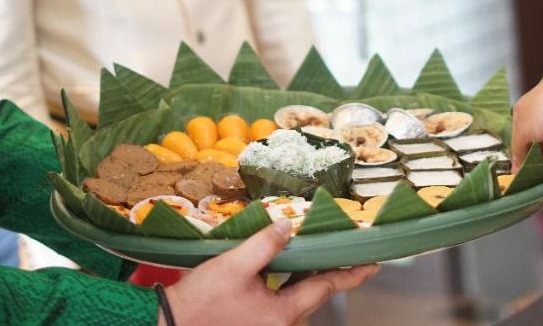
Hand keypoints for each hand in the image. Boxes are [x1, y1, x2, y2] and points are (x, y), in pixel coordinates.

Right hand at [167, 220, 377, 325]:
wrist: (170, 324)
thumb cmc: (200, 302)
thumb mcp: (234, 265)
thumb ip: (265, 244)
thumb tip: (288, 225)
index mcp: (281, 314)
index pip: (325, 287)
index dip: (350, 274)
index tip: (373, 265)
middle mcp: (280, 324)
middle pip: (315, 294)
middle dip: (333, 273)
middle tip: (352, 254)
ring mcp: (268, 325)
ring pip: (299, 298)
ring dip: (311, 276)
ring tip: (323, 254)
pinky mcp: (256, 322)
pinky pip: (284, 301)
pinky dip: (293, 282)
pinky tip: (289, 267)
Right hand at [511, 68, 542, 166]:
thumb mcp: (525, 131)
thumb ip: (518, 150)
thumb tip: (515, 168)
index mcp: (523, 108)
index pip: (517, 135)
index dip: (520, 153)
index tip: (522, 172)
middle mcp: (540, 109)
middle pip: (536, 137)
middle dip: (537, 154)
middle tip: (538, 175)